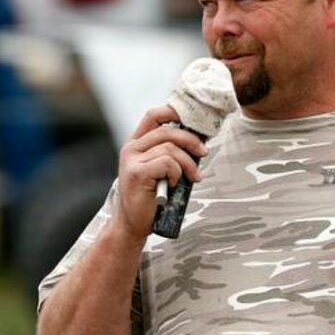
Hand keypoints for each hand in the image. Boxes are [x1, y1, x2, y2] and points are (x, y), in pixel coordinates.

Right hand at [114, 105, 207, 241]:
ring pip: (171, 149)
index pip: (154, 115)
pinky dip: (177, 174)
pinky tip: (173, 185)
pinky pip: (167, 163)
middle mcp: (131, 148)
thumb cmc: (151, 197)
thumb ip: (170, 153)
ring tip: (193, 178)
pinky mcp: (137, 173)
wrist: (133, 224)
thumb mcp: (160, 170)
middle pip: (167, 130)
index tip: (194, 119)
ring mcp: (132, 160)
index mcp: (136, 143)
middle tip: (204, 153)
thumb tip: (198, 141)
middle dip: (191, 140)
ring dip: (188, 164)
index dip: (174, 111)